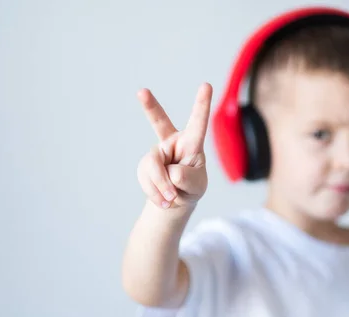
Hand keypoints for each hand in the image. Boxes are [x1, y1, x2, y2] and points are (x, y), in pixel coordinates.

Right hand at [136, 83, 212, 209]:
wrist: (173, 200)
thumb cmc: (191, 188)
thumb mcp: (196, 186)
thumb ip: (187, 178)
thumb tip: (171, 173)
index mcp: (191, 143)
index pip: (198, 123)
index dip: (201, 105)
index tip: (206, 85)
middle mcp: (171, 143)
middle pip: (159, 122)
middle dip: (150, 106)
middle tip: (142, 92)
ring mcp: (156, 153)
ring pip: (154, 166)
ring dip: (162, 186)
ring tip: (171, 198)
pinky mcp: (144, 166)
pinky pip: (146, 179)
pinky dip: (155, 193)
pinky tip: (163, 199)